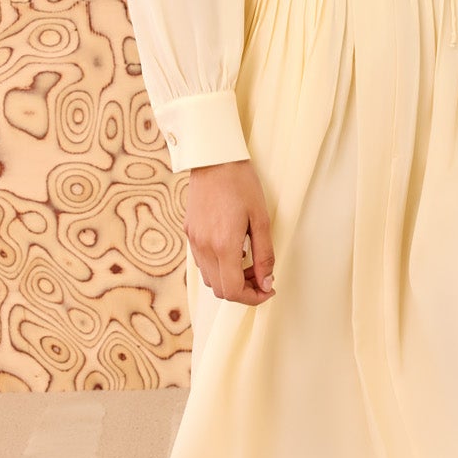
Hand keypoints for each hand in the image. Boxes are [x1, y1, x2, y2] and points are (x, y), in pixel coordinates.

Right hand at [185, 158, 275, 304]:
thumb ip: (264, 254)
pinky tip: (233, 251)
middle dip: (244, 291)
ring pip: (210, 279)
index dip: (253, 298)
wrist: (213, 159)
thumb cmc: (241, 184)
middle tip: (262, 276)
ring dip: (230, 280)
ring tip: (249, 263)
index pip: (234, 290)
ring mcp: (193, 241)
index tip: (268, 289)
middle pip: (220, 290)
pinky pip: (203, 263)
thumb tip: (267, 282)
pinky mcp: (189, 233)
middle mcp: (204, 247)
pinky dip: (219, 267)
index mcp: (224, 245)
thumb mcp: (261, 219)